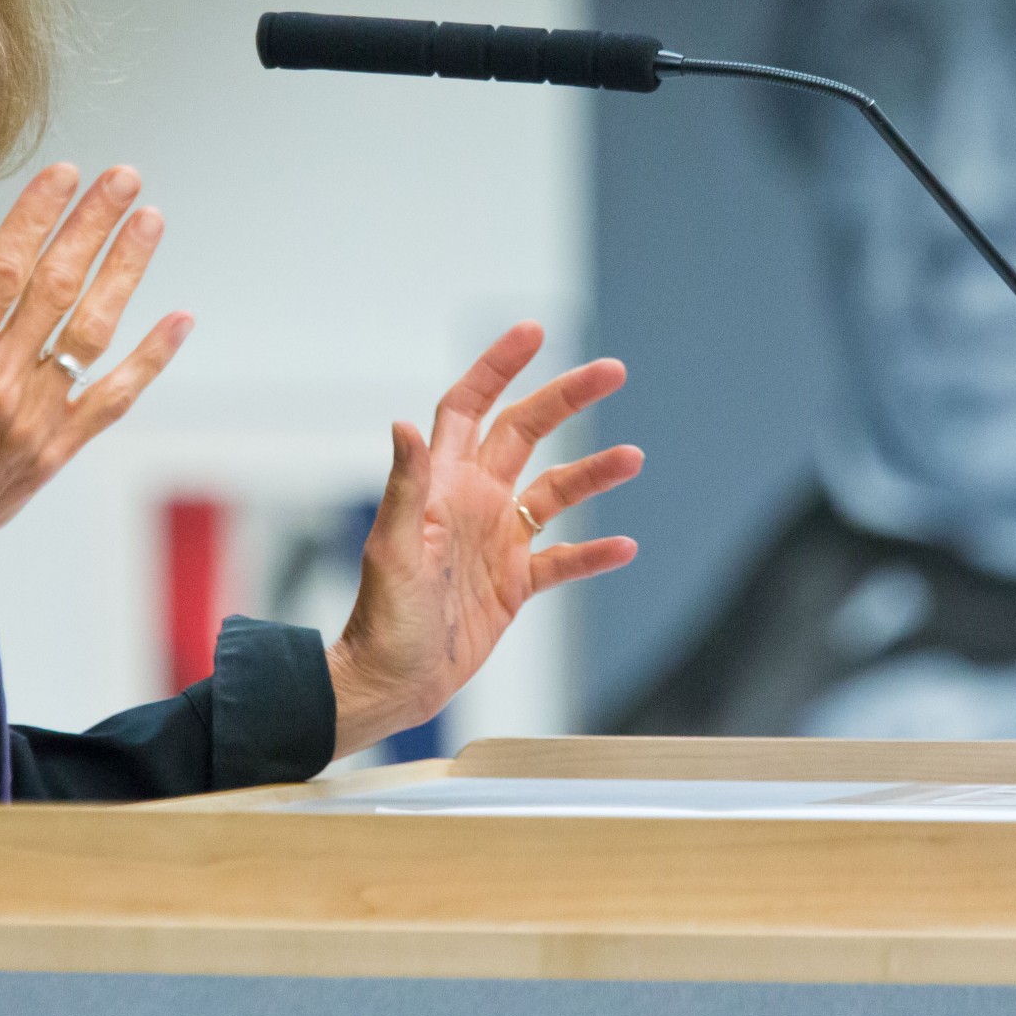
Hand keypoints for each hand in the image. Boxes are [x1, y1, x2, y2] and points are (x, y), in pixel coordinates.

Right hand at [0, 162, 189, 718]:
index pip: (1, 271)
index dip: (36, 218)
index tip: (63, 176)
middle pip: (56, 289)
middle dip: (93, 226)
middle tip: (124, 178)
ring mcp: (34, 420)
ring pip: (91, 333)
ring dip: (125, 273)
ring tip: (150, 222)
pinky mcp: (57, 449)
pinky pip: (113, 398)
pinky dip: (151, 360)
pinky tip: (180, 320)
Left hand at [326, 323, 641, 756]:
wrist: (391, 683)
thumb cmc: (382, 618)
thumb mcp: (392, 550)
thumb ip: (405, 487)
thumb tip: (404, 425)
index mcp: (442, 485)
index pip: (471, 407)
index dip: (498, 367)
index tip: (534, 332)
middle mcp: (473, 502)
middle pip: (526, 432)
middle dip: (567, 398)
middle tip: (612, 371)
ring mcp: (496, 541)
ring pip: (555, 492)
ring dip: (594, 473)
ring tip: (633, 459)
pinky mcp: (514, 584)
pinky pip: (562, 559)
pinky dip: (593, 553)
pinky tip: (624, 545)